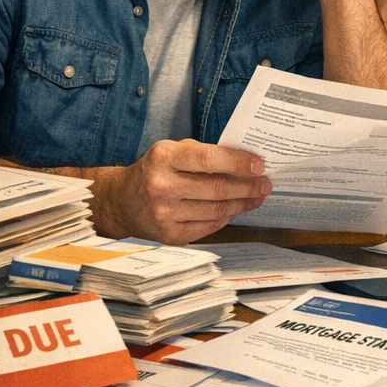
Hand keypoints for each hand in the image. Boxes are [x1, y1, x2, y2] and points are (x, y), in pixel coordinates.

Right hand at [89, 140, 271, 244]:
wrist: (121, 201)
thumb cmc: (154, 171)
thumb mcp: (172, 151)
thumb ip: (204, 154)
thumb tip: (246, 162)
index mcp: (163, 158)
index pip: (208, 159)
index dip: (238, 162)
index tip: (259, 165)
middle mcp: (161, 186)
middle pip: (217, 188)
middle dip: (248, 186)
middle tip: (265, 183)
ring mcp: (164, 214)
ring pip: (216, 210)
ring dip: (243, 203)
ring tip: (256, 196)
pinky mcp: (169, 235)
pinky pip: (209, 226)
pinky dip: (226, 217)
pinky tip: (236, 209)